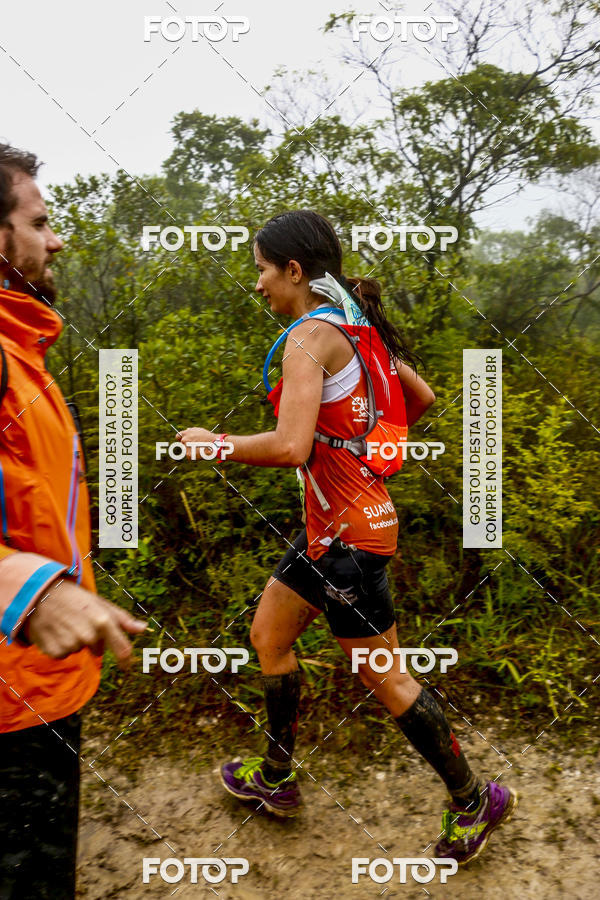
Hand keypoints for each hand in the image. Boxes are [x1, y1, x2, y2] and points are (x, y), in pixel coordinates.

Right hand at [24, 580, 146, 668]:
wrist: (40, 595)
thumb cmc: (75, 598)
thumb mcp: (100, 603)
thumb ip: (123, 619)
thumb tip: (143, 628)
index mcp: (103, 621)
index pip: (122, 649)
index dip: (127, 661)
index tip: (128, 667)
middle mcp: (89, 635)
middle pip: (99, 650)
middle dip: (95, 641)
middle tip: (81, 622)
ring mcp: (71, 644)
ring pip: (81, 650)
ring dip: (77, 641)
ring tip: (67, 623)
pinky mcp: (56, 651)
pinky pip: (65, 654)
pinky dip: (62, 645)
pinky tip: (57, 630)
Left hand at [176, 427, 215, 459]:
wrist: (214, 444)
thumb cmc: (208, 437)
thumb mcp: (199, 430)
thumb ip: (191, 431)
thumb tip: (186, 431)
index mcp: (186, 433)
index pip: (178, 436)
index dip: (181, 439)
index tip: (184, 441)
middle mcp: (184, 440)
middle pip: (182, 444)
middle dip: (187, 446)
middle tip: (195, 446)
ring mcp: (185, 448)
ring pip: (186, 451)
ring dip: (191, 451)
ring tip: (200, 449)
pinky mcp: (188, 455)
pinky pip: (190, 456)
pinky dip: (194, 456)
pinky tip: (200, 453)